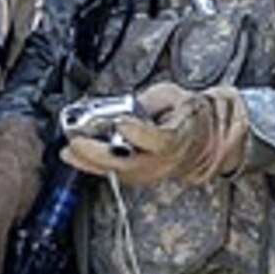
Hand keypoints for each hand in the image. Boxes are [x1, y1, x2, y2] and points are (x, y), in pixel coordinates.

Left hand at [60, 82, 246, 184]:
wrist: (205, 138)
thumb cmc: (189, 113)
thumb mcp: (174, 95)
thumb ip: (150, 100)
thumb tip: (124, 105)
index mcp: (182, 135)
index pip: (161, 140)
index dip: (140, 133)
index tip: (122, 123)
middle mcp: (168, 160)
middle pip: (132, 164)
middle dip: (100, 154)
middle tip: (77, 141)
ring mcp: (155, 172)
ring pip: (121, 174)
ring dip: (92, 164)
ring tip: (69, 152)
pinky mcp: (143, 177)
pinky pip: (117, 174)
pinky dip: (95, 167)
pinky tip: (77, 157)